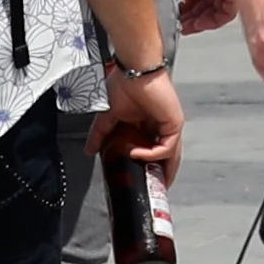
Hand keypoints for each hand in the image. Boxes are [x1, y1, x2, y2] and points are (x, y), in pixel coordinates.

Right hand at [101, 66, 187, 184]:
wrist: (134, 71)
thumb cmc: (125, 85)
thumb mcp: (109, 116)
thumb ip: (100, 134)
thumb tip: (89, 150)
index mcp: (149, 125)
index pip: (153, 152)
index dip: (148, 168)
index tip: (141, 183)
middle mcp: (161, 127)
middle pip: (167, 158)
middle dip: (160, 176)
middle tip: (152, 192)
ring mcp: (170, 126)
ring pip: (171, 156)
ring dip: (161, 171)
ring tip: (149, 182)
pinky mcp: (174, 124)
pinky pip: (167, 147)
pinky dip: (152, 154)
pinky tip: (136, 154)